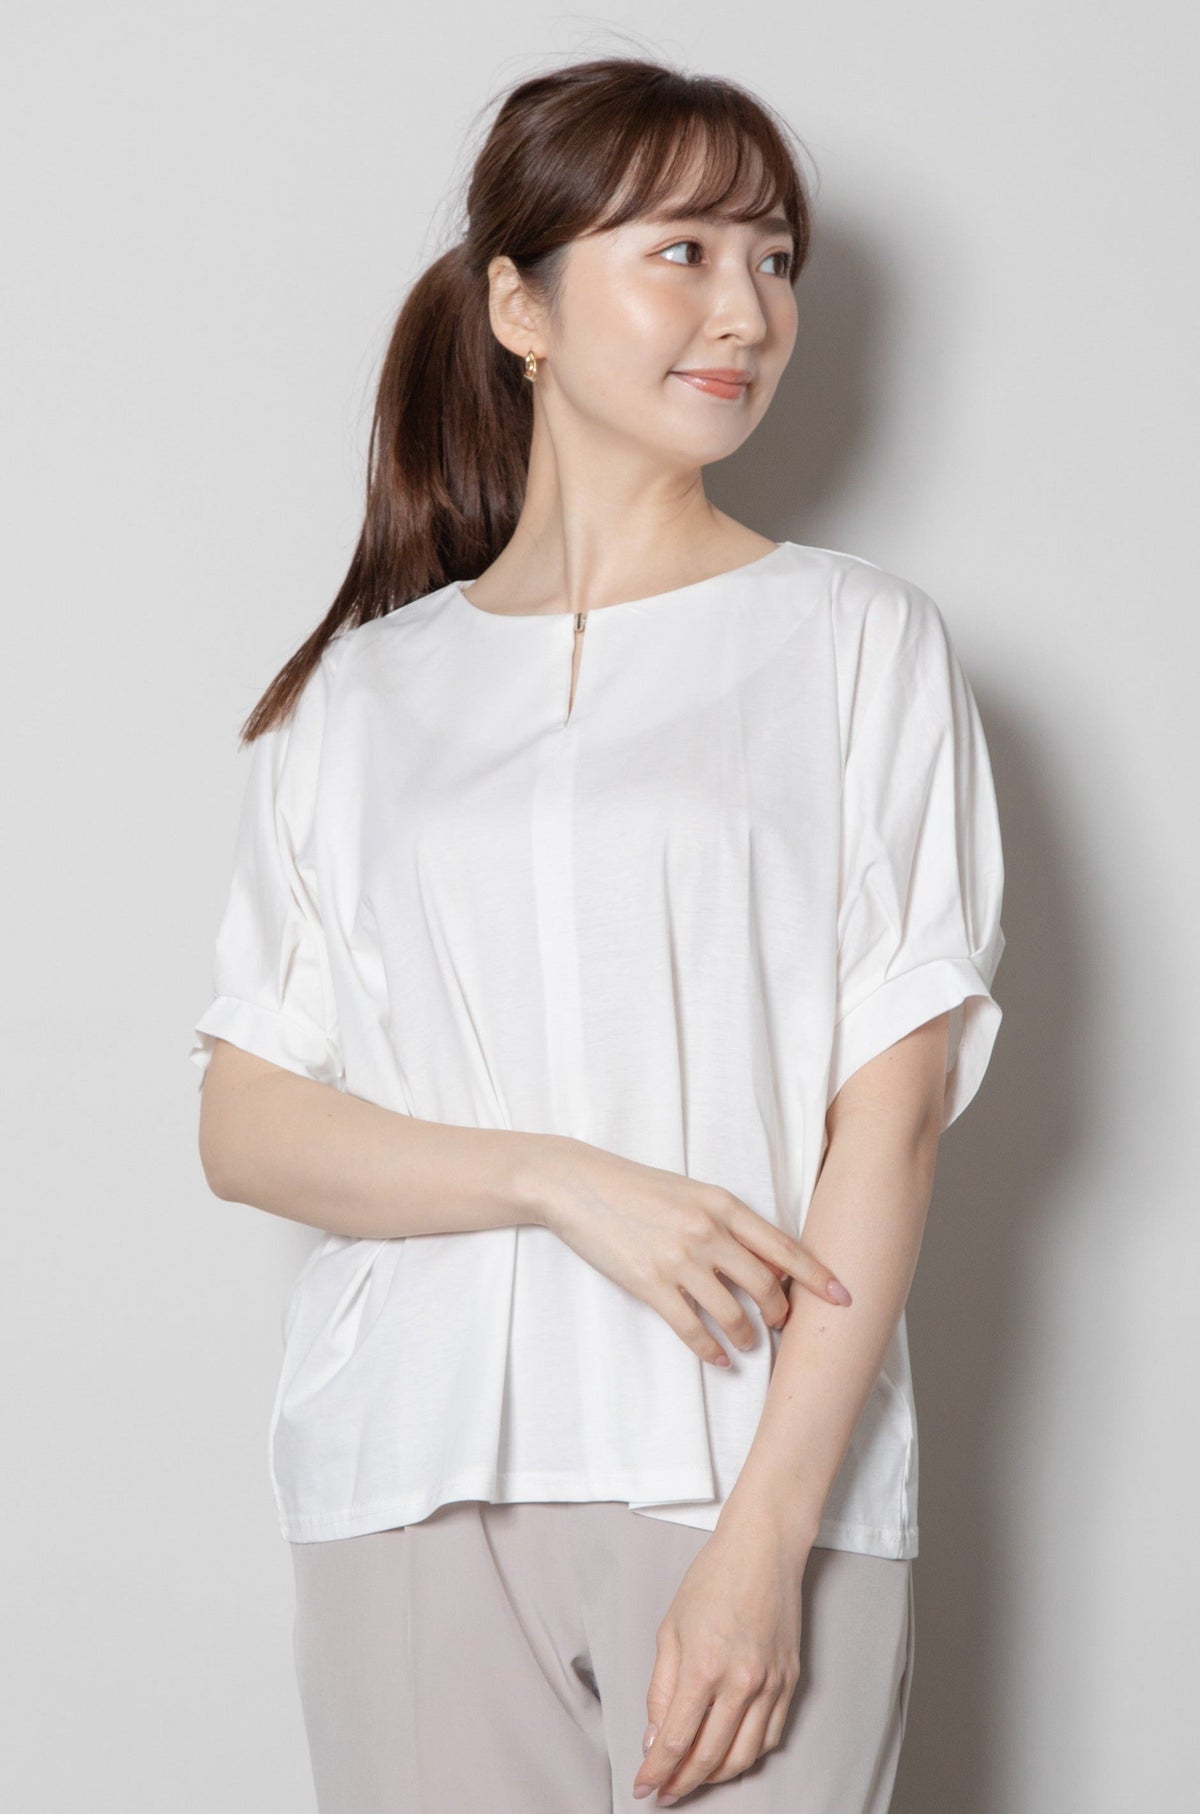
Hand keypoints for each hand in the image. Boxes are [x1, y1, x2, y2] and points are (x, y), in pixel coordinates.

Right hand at [530, 1137, 851, 1367]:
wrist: (579, 1184)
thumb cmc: (636, 1187)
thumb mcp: (691, 1193)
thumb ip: (726, 1222)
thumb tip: (762, 1260)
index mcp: (722, 1204)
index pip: (782, 1247)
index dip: (817, 1276)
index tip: (843, 1298)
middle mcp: (707, 1232)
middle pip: (765, 1285)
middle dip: (781, 1313)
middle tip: (781, 1325)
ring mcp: (678, 1259)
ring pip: (732, 1313)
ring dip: (747, 1336)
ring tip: (748, 1343)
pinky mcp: (650, 1283)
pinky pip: (692, 1328)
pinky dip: (711, 1349)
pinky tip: (719, 1357)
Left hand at [632, 1518, 808, 1803]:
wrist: (762, 1550)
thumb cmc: (712, 1580)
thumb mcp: (669, 1630)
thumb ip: (661, 1689)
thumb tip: (656, 1738)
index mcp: (703, 1668)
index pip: (676, 1741)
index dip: (656, 1772)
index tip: (643, 1788)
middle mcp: (741, 1684)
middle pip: (709, 1758)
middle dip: (682, 1783)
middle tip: (665, 1793)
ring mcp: (771, 1685)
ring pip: (744, 1756)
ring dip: (715, 1777)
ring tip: (693, 1779)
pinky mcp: (790, 1682)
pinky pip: (771, 1737)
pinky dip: (748, 1756)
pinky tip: (730, 1755)